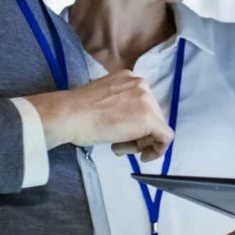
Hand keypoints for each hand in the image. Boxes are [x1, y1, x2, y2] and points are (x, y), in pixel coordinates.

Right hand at [24, 71, 173, 160]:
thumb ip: (120, 106)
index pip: (143, 105)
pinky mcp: (150, 118)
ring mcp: (147, 100)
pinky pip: (165, 137)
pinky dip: (157, 150)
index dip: (135, 124)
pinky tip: (143, 156)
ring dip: (141, 142)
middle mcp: (141, 84)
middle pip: (153, 115)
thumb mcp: (103, 100)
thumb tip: (127, 121)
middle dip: (139, 134)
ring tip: (118, 147)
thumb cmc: (77, 112)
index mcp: (129, 78)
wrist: (69, 115)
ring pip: (157, 127)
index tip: (123, 135)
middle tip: (120, 145)